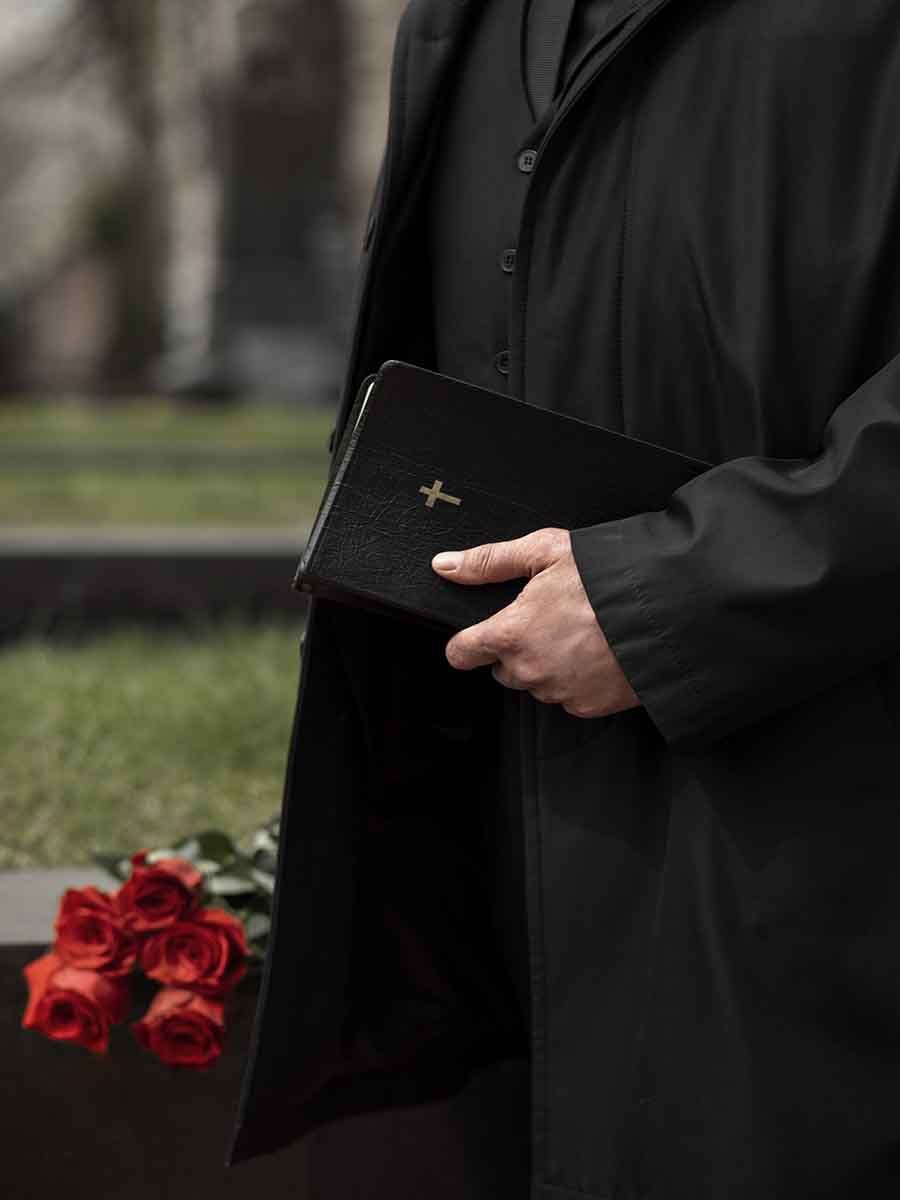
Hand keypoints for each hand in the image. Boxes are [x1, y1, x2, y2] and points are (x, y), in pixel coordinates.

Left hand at [431, 528, 640, 718]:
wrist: (667, 608)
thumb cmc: (606, 576)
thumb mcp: (545, 551)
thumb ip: (490, 562)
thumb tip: (446, 565)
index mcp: (510, 633)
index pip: (463, 652)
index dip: (466, 643)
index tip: (476, 637)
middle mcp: (529, 670)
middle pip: (503, 668)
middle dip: (518, 648)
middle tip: (550, 620)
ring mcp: (559, 691)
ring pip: (537, 682)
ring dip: (548, 664)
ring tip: (580, 634)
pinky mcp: (588, 706)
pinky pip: (569, 696)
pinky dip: (577, 679)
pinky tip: (597, 653)